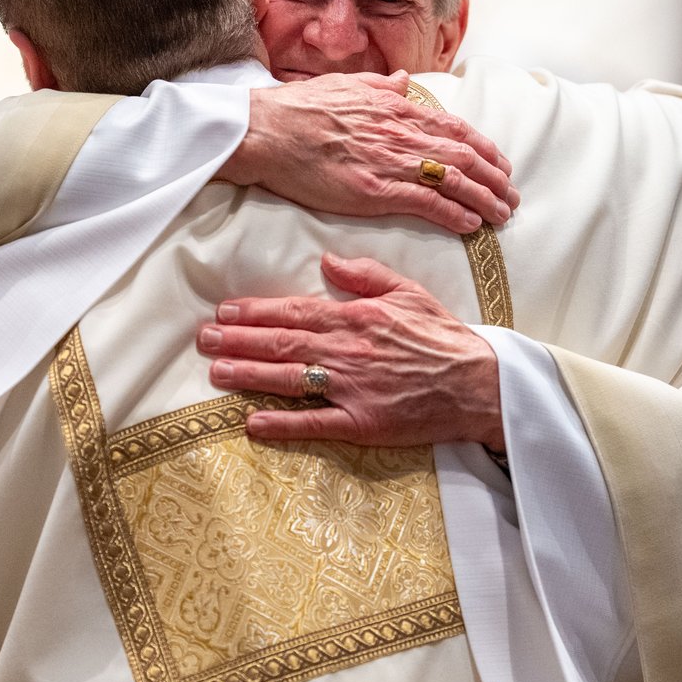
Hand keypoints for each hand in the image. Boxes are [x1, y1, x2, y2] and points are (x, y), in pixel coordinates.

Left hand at [197, 253, 504, 449]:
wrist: (479, 384)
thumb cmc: (443, 337)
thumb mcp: (409, 292)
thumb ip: (366, 275)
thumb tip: (327, 258)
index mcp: (356, 317)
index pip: (295, 310)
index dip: (255, 311)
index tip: (224, 310)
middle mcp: (347, 350)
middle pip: (282, 342)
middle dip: (238, 340)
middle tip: (202, 339)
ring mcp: (352, 388)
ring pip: (288, 379)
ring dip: (248, 375)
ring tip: (215, 372)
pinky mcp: (361, 422)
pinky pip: (314, 423)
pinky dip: (282, 424)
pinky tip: (252, 423)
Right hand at [220, 71, 519, 234]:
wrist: (267, 131)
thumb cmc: (299, 108)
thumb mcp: (348, 85)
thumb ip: (381, 87)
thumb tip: (403, 82)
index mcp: (396, 109)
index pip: (455, 129)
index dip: (484, 148)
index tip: (501, 163)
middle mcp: (401, 134)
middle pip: (464, 156)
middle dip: (495, 178)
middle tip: (511, 196)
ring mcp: (390, 162)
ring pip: (454, 181)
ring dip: (484, 199)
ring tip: (502, 214)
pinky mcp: (375, 191)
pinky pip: (427, 203)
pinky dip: (454, 213)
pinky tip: (472, 224)